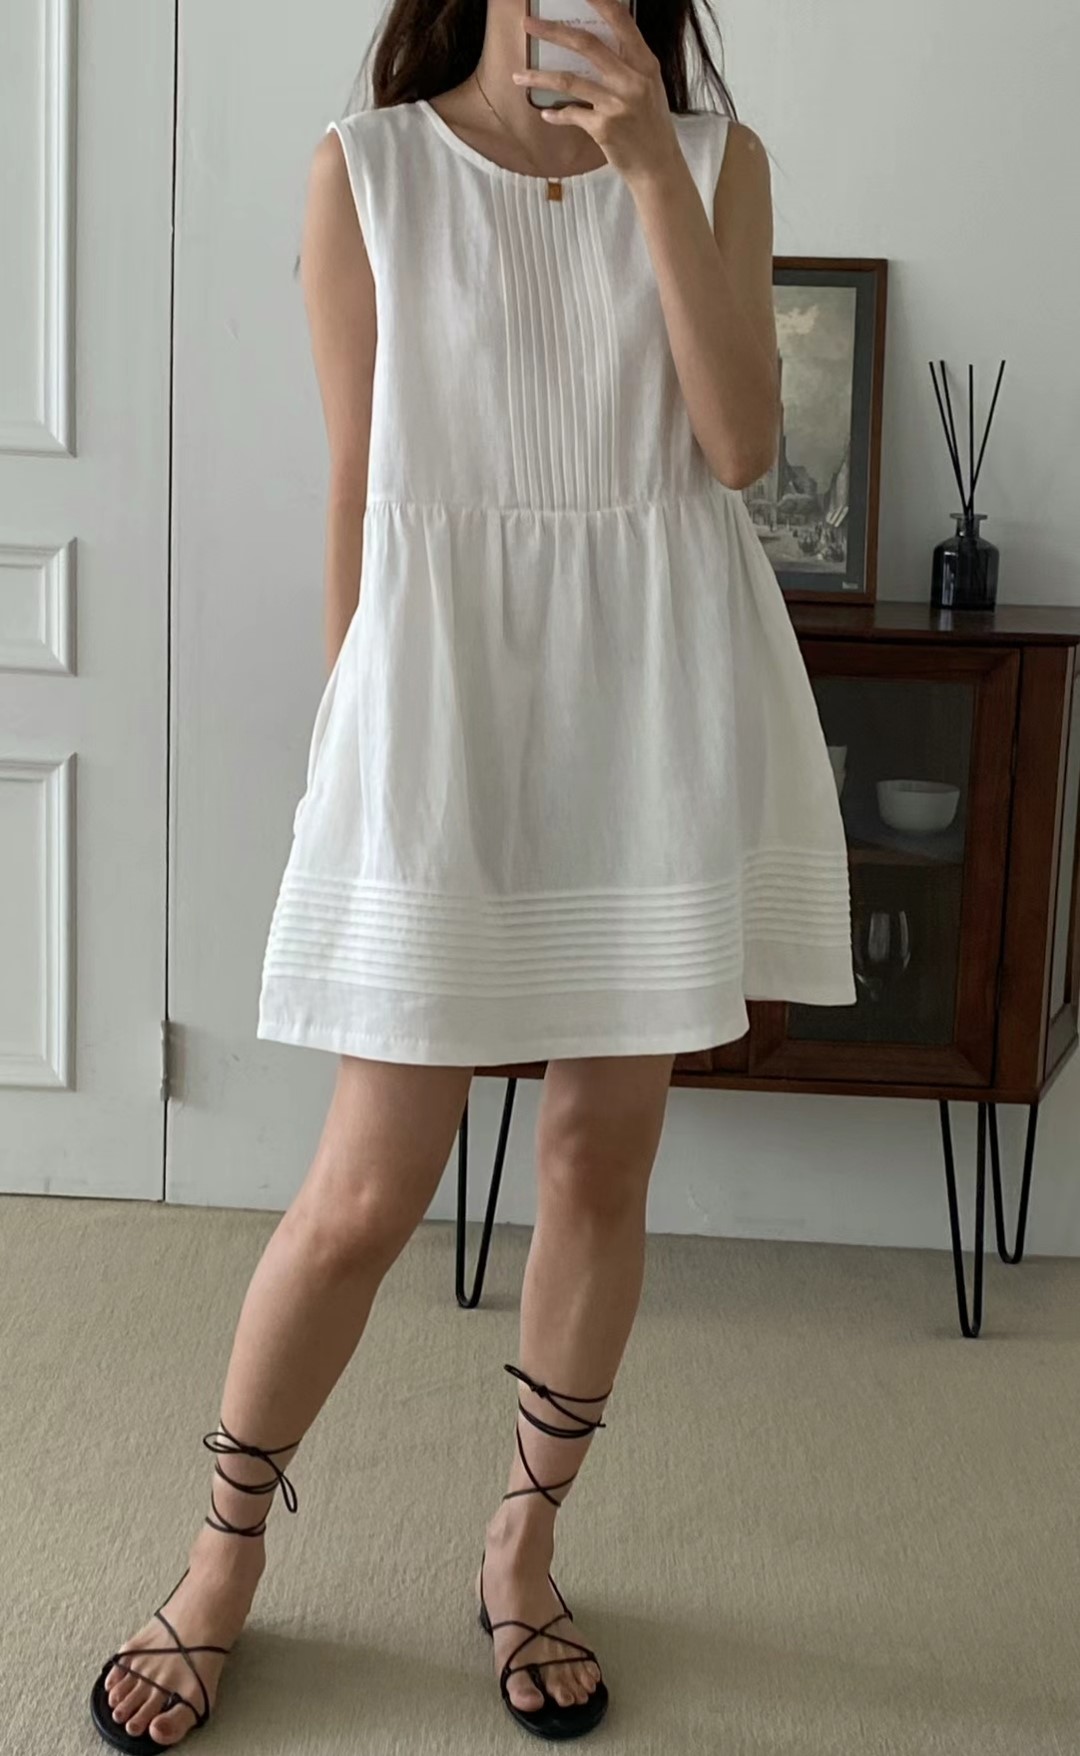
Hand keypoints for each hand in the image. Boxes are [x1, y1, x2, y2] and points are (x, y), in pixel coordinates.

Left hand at [513, 0, 680, 185]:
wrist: (658, 167)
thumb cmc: (650, 125)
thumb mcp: (649, 87)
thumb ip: (627, 64)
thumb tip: (591, 45)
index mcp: (644, 63)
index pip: (621, 21)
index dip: (599, 0)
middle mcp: (632, 80)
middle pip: (586, 44)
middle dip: (552, 31)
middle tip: (527, 24)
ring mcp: (617, 104)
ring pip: (569, 80)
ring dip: (539, 77)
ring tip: (517, 75)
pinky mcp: (604, 128)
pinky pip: (571, 113)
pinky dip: (556, 113)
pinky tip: (547, 113)